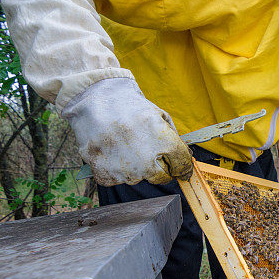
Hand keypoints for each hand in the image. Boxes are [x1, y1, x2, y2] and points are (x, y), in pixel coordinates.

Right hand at [62, 78, 191, 185]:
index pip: (182, 166)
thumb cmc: (129, 106)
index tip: (181, 169)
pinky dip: (116, 168)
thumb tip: (184, 158)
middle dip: (161, 168)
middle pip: (162, 177)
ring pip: (138, 178)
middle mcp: (146, 160)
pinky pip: (118, 178)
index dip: (183, 167)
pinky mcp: (105, 174)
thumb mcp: (160, 116)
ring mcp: (124, 169)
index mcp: (163, 142)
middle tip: (150, 153)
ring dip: (137, 167)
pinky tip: (113, 150)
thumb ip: (174, 139)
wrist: (94, 100)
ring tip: (126, 145)